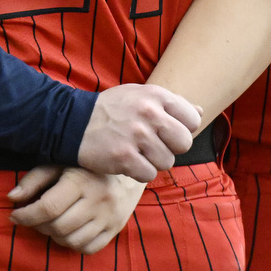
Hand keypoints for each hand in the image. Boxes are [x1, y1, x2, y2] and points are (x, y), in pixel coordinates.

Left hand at [7, 165, 145, 253]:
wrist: (124, 173)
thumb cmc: (83, 167)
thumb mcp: (56, 164)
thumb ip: (33, 180)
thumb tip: (12, 198)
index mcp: (80, 181)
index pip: (49, 207)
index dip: (26, 215)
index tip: (14, 216)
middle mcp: (98, 201)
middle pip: (59, 227)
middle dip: (37, 226)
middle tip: (31, 219)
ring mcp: (109, 218)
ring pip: (72, 241)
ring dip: (53, 236)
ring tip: (48, 224)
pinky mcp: (115, 229)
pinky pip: (89, 249)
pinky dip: (72, 245)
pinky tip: (65, 232)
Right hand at [77, 82, 199, 181]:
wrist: (70, 122)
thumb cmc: (110, 110)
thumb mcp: (139, 96)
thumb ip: (171, 104)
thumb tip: (200, 112)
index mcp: (155, 95)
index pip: (192, 120)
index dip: (180, 129)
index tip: (162, 130)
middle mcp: (148, 113)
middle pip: (184, 144)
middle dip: (169, 148)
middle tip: (150, 144)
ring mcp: (136, 136)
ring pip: (167, 162)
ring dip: (152, 162)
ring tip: (134, 151)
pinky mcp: (124, 157)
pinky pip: (148, 175)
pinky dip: (137, 172)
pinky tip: (124, 161)